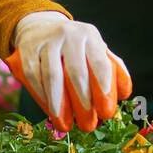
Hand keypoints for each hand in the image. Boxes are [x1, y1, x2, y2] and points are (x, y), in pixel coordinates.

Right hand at [11, 11, 130, 124]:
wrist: (40, 27)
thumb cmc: (75, 46)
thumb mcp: (95, 49)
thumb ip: (112, 68)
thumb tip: (125, 93)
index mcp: (90, 36)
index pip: (100, 63)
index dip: (104, 88)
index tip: (106, 112)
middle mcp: (69, 35)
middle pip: (76, 72)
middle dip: (83, 101)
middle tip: (88, 125)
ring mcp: (46, 42)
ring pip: (52, 75)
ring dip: (59, 103)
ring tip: (65, 124)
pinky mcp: (27, 50)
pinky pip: (33, 77)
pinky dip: (42, 97)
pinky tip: (50, 112)